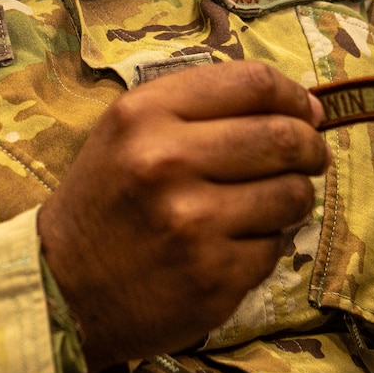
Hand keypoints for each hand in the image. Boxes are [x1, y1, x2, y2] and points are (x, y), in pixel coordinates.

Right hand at [39, 62, 328, 371]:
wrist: (63, 289)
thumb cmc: (107, 201)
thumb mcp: (129, 132)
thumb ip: (202, 109)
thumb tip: (304, 110)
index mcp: (145, 115)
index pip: (253, 83)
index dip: (294, 95)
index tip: (306, 111)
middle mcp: (167, 162)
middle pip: (284, 137)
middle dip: (310, 147)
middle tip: (309, 157)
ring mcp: (193, 224)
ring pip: (292, 195)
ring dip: (294, 197)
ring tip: (271, 203)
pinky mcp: (212, 277)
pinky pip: (275, 248)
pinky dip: (267, 244)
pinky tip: (236, 244)